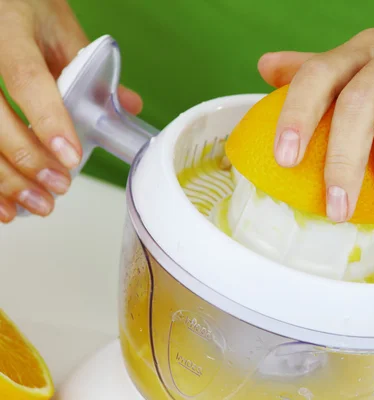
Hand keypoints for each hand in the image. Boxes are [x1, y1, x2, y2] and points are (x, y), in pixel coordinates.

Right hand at [0, 0, 142, 222]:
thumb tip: (129, 105)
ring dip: (3, 179)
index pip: (26, 78)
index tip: (71, 157)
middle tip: (57, 188)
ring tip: (35, 205)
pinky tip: (3, 205)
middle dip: (26, 160)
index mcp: (8, 29)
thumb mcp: (57, 24)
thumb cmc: (22, 5)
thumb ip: (86, 66)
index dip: (47, 121)